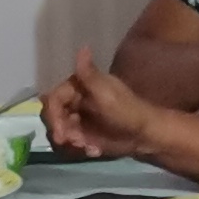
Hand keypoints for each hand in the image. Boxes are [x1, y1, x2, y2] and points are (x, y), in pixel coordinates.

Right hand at [43, 46, 162, 161]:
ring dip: (70, 142)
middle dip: (61, 132)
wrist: (146, 134)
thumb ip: (90, 74)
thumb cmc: (128, 111)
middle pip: (52, 117)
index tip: (61, 134)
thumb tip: (83, 47)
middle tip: (77, 143)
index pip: (53, 100)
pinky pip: (70, 142)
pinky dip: (79, 148)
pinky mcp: (83, 134)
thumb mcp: (106, 93)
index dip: (53, 116)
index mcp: (78, 86)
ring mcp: (78, 119)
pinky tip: (94, 150)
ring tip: (90, 147)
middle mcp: (74, 101)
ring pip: (59, 131)